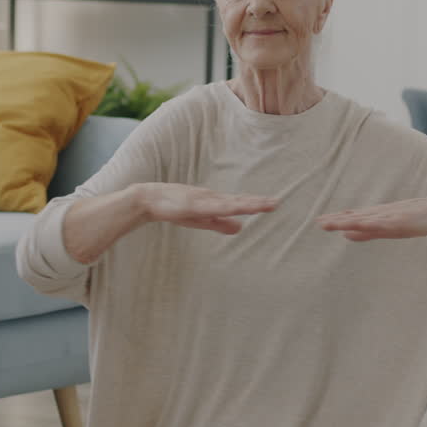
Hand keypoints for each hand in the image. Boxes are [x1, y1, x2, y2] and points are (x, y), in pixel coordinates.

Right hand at [138, 183, 278, 234]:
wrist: (150, 200)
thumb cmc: (174, 207)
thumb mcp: (202, 219)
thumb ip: (221, 223)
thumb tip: (241, 228)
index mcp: (215, 202)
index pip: (240, 202)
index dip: (256, 203)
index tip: (273, 204)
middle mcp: (212, 198)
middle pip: (238, 201)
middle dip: (257, 202)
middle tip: (276, 203)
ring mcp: (202, 200)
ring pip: (228, 203)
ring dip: (245, 203)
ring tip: (261, 204)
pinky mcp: (191, 204)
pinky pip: (211, 206)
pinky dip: (225, 206)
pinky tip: (235, 207)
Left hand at [315, 197, 426, 241]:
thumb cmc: (412, 219)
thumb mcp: (385, 228)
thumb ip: (366, 232)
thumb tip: (345, 235)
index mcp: (375, 217)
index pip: (352, 217)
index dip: (336, 219)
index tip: (320, 221)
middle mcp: (380, 215)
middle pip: (356, 217)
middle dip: (338, 220)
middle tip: (320, 223)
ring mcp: (391, 217)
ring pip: (368, 219)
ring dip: (352, 221)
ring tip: (336, 224)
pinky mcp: (402, 221)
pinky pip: (385, 223)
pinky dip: (373, 224)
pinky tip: (363, 226)